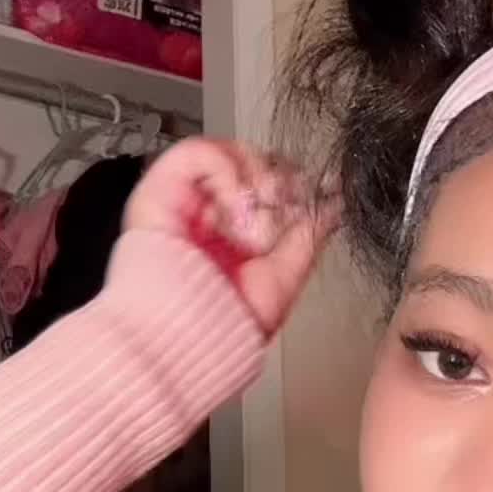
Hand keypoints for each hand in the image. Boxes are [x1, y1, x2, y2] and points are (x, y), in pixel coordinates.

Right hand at [124, 138, 341, 337]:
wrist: (186, 340)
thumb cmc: (221, 325)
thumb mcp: (283, 276)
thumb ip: (308, 236)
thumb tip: (334, 204)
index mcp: (234, 233)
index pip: (268, 184)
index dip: (292, 182)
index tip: (316, 193)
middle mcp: (208, 214)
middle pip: (249, 162)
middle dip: (276, 177)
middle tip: (285, 202)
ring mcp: (183, 201)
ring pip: (225, 151)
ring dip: (253, 173)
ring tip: (259, 209)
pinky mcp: (158, 190)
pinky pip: (195, 153)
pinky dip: (226, 171)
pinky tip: (236, 205)